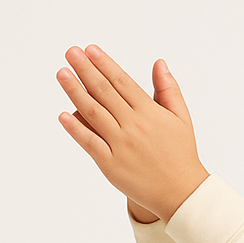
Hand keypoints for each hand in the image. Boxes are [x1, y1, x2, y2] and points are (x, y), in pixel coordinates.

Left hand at [56, 45, 208, 221]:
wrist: (181, 193)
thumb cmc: (181, 154)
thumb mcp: (181, 118)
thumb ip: (168, 90)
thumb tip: (159, 63)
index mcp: (151, 113)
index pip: (122, 82)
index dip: (104, 64)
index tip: (90, 49)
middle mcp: (134, 126)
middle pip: (104, 92)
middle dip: (85, 70)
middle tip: (70, 53)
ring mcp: (121, 145)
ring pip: (93, 113)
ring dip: (75, 92)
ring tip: (62, 73)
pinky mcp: (111, 164)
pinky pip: (89, 143)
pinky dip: (76, 129)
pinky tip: (63, 115)